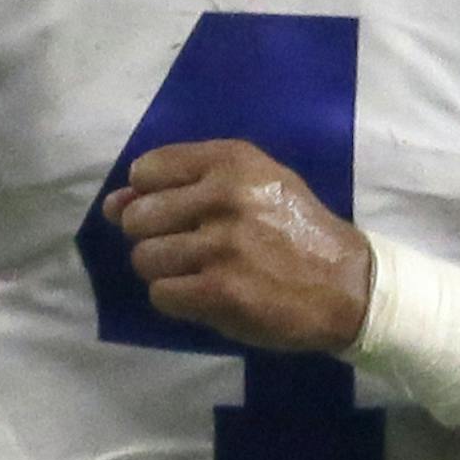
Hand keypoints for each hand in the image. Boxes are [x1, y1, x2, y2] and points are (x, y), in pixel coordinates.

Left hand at [101, 139, 372, 354]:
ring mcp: (222, 245)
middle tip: (186, 246)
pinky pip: (162, 294)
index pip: (147, 169)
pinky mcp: (222, 291)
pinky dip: (176, 299)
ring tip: (198, 272)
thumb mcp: (251, 185)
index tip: (173, 211)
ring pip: (144, 258)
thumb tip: (111, 203)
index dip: (148, 195)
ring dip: (164, 271)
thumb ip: (180, 185)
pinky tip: (206, 294)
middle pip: (137, 217)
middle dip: (151, 236)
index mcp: (231, 161)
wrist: (348, 285)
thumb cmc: (294, 228)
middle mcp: (224, 196)